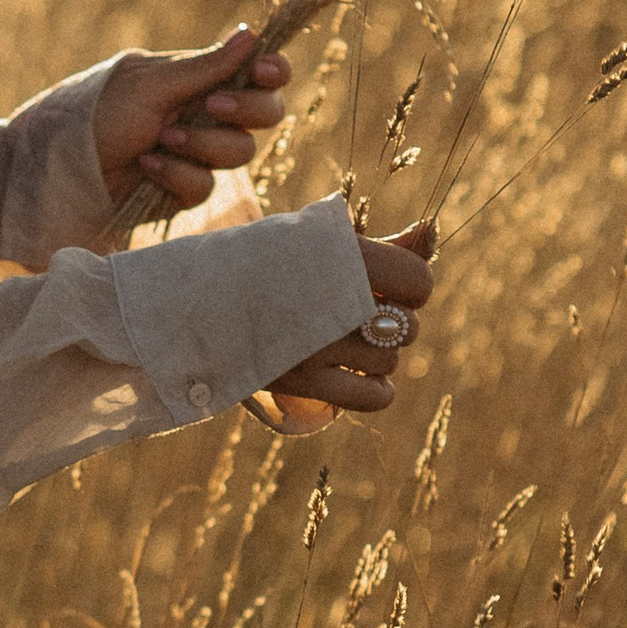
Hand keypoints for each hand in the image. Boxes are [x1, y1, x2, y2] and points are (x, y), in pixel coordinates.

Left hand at [92, 27, 290, 212]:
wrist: (62, 165)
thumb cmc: (101, 111)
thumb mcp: (153, 84)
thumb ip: (206, 67)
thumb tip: (251, 34)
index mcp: (203, 78)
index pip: (260, 72)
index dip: (274, 72)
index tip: (265, 72)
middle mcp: (209, 113)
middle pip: (266, 113)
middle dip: (245, 110)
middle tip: (211, 107)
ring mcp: (200, 151)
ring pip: (240, 152)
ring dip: (202, 145)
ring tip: (161, 139)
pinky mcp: (185, 188)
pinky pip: (205, 185)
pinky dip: (177, 174)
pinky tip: (147, 165)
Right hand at [261, 220, 438, 426]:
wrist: (195, 298)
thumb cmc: (268, 264)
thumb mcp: (319, 243)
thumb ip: (383, 244)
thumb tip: (432, 230)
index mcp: (337, 254)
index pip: (419, 281)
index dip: (412, 285)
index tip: (387, 286)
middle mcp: (328, 298)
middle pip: (409, 326)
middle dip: (392, 322)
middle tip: (358, 315)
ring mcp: (314, 344)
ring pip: (388, 360)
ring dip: (376, 355)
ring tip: (344, 341)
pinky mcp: (301, 382)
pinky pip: (376, 396)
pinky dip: (375, 388)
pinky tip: (356, 375)